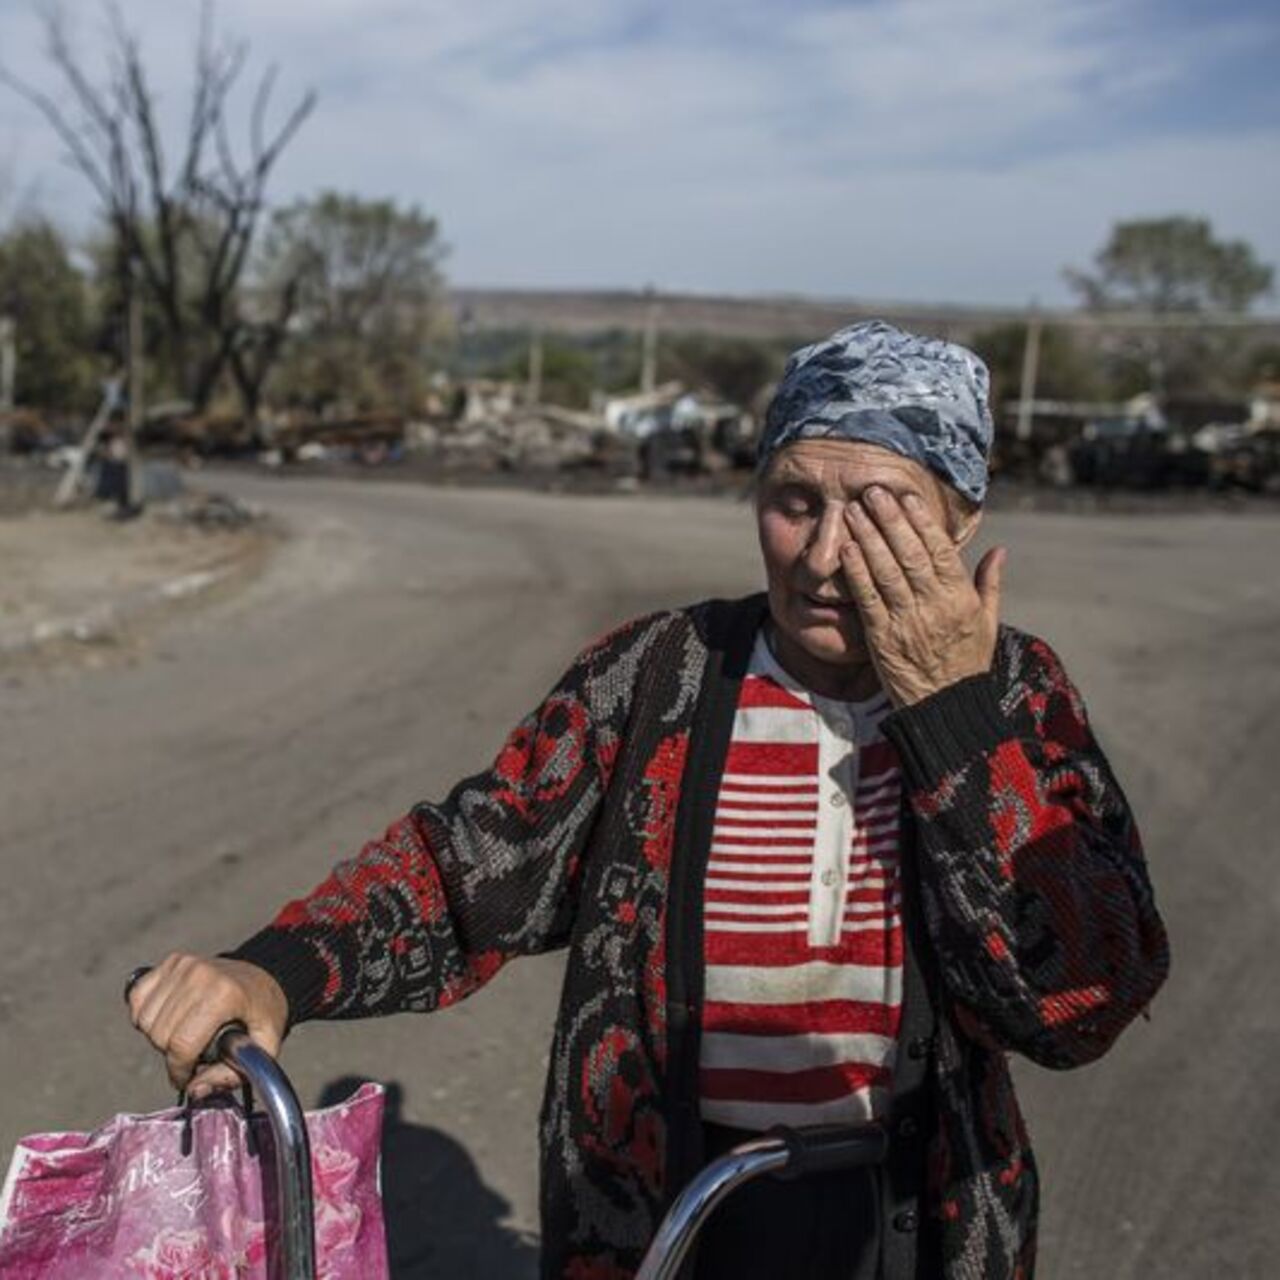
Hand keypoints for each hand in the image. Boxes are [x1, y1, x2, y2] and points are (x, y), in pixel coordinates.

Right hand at [127, 954, 288, 1100]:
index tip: (188, 1077)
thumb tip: (194, 1090)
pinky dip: (146, 1015)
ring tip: (183, 1035)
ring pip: (146, 1019)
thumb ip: (231, 1074)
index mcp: (224, 995)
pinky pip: (138, 997)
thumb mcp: (265, 1046)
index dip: (181, 1070)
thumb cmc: (263, 1011)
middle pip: (161, 1035)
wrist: (264, 976)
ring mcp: (184, 965)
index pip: (182, 1044)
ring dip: (159, 1036)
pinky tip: (169, 1018)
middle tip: (191, 1054)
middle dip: (172, 1055)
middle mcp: (200, 975)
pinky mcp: (172, 962)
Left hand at [839, 485, 1005, 707]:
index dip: (922, 521)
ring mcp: (907, 622)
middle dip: (889, 520)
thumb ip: (990, 584)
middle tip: (872, 491)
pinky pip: (867, 599)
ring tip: (852, 510)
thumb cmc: (967, 664)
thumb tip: (999, 550)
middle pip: (909, 554)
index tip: (907, 496)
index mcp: (961, 599)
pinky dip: (856, 572)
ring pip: (886, 571)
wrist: (946, 709)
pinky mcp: (881, 638)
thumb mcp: (989, 624)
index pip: (940, 551)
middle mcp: (934, 606)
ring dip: (867, 537)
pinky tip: (847, 549)